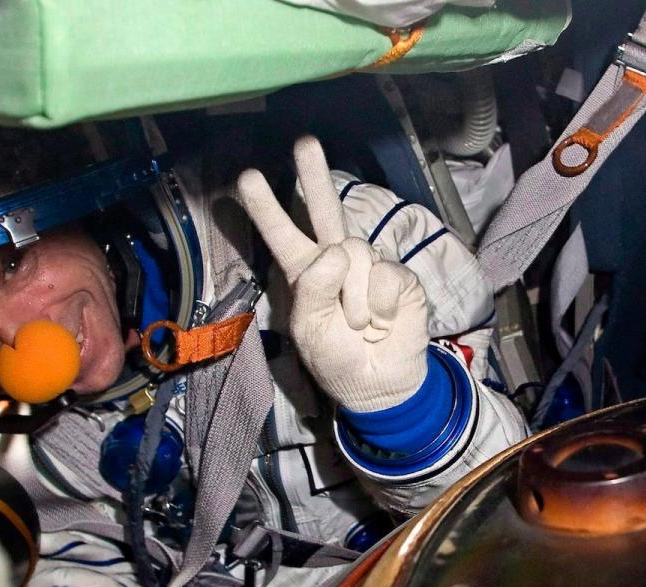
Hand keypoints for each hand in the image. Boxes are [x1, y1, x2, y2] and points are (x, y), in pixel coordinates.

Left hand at [236, 135, 428, 411]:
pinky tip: (383, 322)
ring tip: (359, 325)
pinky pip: (384, 276)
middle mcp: (336, 259)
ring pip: (355, 254)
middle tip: (304, 143)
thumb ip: (313, 290)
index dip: (266, 207)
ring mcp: (369, 265)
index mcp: (305, 271)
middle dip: (314, 176)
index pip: (282, 234)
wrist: (378, 384)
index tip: (247, 177)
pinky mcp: (398, 276)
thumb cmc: (336, 357)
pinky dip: (380, 306)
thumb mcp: (309, 330)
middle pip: (326, 210)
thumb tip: (336, 251)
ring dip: (354, 299)